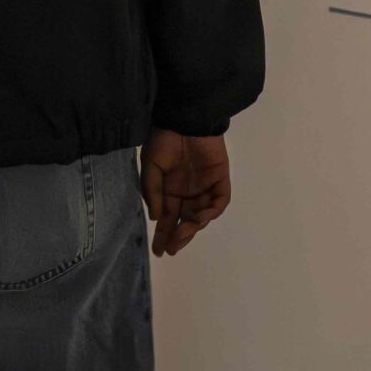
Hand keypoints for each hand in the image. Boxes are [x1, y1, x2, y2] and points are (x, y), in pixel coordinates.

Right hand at [139, 129, 230, 256]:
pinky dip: (212, 211)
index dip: (163, 235)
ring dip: (193, 226)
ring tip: (184, 231)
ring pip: (202, 216)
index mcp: (169, 191)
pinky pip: (219, 201)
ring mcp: (205, 188)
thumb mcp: (150, 166)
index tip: (159, 251)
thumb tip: (155, 218)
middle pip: (185, 221)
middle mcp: (187, 193)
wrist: (184, 118)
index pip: (167, 218)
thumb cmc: (164, 139)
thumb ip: (152, 192)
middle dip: (179, 236)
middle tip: (172, 248)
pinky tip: (201, 217)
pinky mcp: (220, 180)